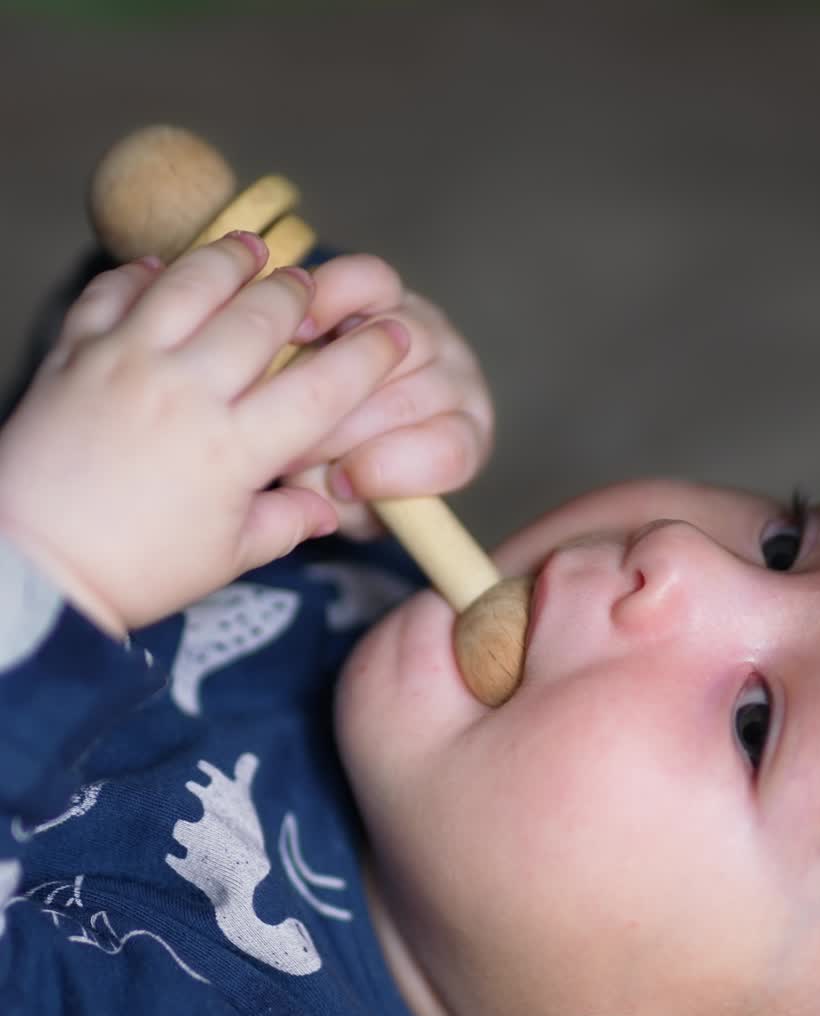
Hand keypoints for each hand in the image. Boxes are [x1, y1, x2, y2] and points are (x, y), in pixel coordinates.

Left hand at [0, 233, 407, 634]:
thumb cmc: (135, 571)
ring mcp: (127, 363)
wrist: (30, 566)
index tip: (393, 336)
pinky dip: (142, 272)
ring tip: (251, 249)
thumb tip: (328, 505)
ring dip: (230, 259)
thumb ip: (286, 521)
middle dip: (300, 294)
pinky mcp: (75, 352)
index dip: (367, 358)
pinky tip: (163, 269)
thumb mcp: (229, 558)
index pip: (323, 388)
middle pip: (263, 316)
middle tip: (312, 289)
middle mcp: (186, 392)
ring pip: (192, 283)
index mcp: (236, 450)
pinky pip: (114, 290)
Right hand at [277, 255, 494, 539]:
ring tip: (277, 399)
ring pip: (387, 343)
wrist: (341, 415)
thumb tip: (327, 481)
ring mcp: (428, 330)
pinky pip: (367, 279)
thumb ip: (347, 505)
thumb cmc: (351, 472)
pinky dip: (329, 298)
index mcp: (463, 444)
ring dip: (323, 376)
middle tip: (287, 449)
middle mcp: (458, 384)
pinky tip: (292, 329)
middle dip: (338, 431)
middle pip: (407, 401)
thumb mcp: (354, 507)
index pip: (448, 454)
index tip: (341, 483)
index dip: (390, 470)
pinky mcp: (389, 290)